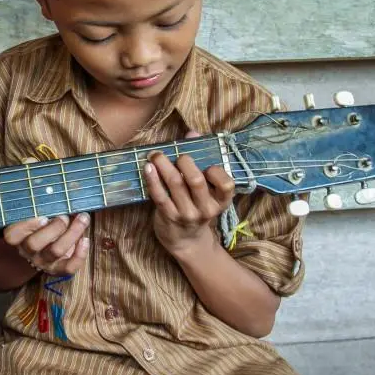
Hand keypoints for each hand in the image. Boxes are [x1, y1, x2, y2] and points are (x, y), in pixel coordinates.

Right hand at [4, 213, 89, 275]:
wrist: (45, 249)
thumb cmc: (42, 225)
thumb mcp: (36, 215)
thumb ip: (42, 207)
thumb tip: (61, 190)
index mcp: (18, 237)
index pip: (12, 235)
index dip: (26, 225)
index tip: (43, 216)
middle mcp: (28, 251)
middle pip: (35, 243)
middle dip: (54, 227)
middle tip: (65, 216)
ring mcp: (43, 262)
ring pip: (55, 251)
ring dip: (72, 233)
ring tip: (82, 219)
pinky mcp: (58, 269)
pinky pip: (69, 267)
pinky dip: (80, 254)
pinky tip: (85, 240)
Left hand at [144, 131, 234, 254]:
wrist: (186, 241)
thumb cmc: (196, 206)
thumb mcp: (206, 190)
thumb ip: (202, 160)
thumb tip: (192, 133)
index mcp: (220, 201)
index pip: (226, 184)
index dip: (216, 171)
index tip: (206, 164)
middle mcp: (206, 208)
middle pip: (196, 180)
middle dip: (185, 162)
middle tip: (178, 155)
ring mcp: (186, 214)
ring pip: (175, 184)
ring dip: (163, 165)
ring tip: (155, 155)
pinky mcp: (168, 217)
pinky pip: (159, 195)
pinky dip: (152, 179)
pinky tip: (147, 167)